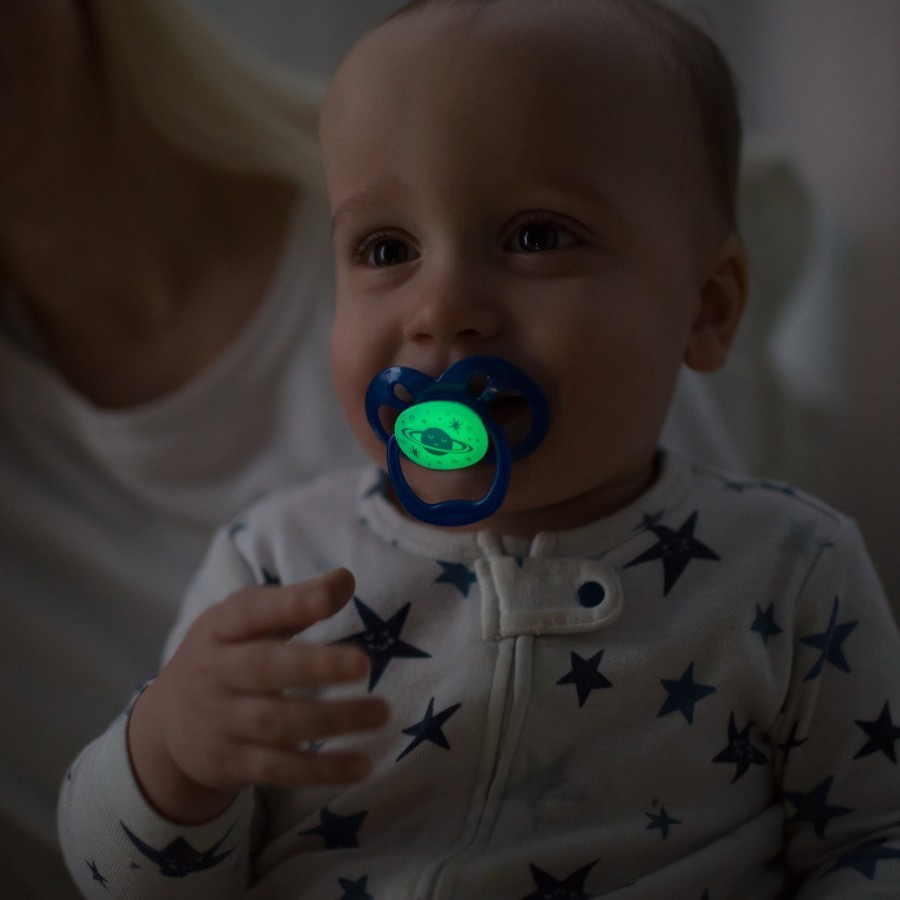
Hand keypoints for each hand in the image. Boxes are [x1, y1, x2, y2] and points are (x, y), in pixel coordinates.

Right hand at [127, 568, 388, 823]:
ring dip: (333, 720)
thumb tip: (346, 579)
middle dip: (315, 666)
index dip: (291, 604)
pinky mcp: (231, 764)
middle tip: (363, 663)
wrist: (164, 726)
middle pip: (265, 668)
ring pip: (278, 723)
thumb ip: (295, 601)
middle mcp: (216, 672)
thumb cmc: (224, 656)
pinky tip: (361, 765)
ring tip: (381, 712)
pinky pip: (279, 769)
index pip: (253, 612)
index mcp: (221, 628)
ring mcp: (221, 721)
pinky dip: (321, 770)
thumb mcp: (246, 621)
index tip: (329, 598)